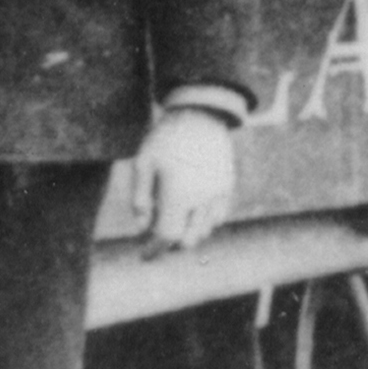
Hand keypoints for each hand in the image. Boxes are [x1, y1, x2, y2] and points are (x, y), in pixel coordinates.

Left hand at [128, 110, 235, 253]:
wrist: (200, 113)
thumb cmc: (166, 138)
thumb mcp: (144, 163)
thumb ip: (140, 199)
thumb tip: (141, 228)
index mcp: (179, 195)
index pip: (166, 236)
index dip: (154, 250)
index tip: (144, 255)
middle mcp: (202, 199)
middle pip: (188, 240)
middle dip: (170, 243)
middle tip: (156, 235)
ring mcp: (218, 194)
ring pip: (204, 231)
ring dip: (188, 233)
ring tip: (173, 220)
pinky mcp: (227, 186)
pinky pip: (218, 217)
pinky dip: (204, 222)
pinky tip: (192, 211)